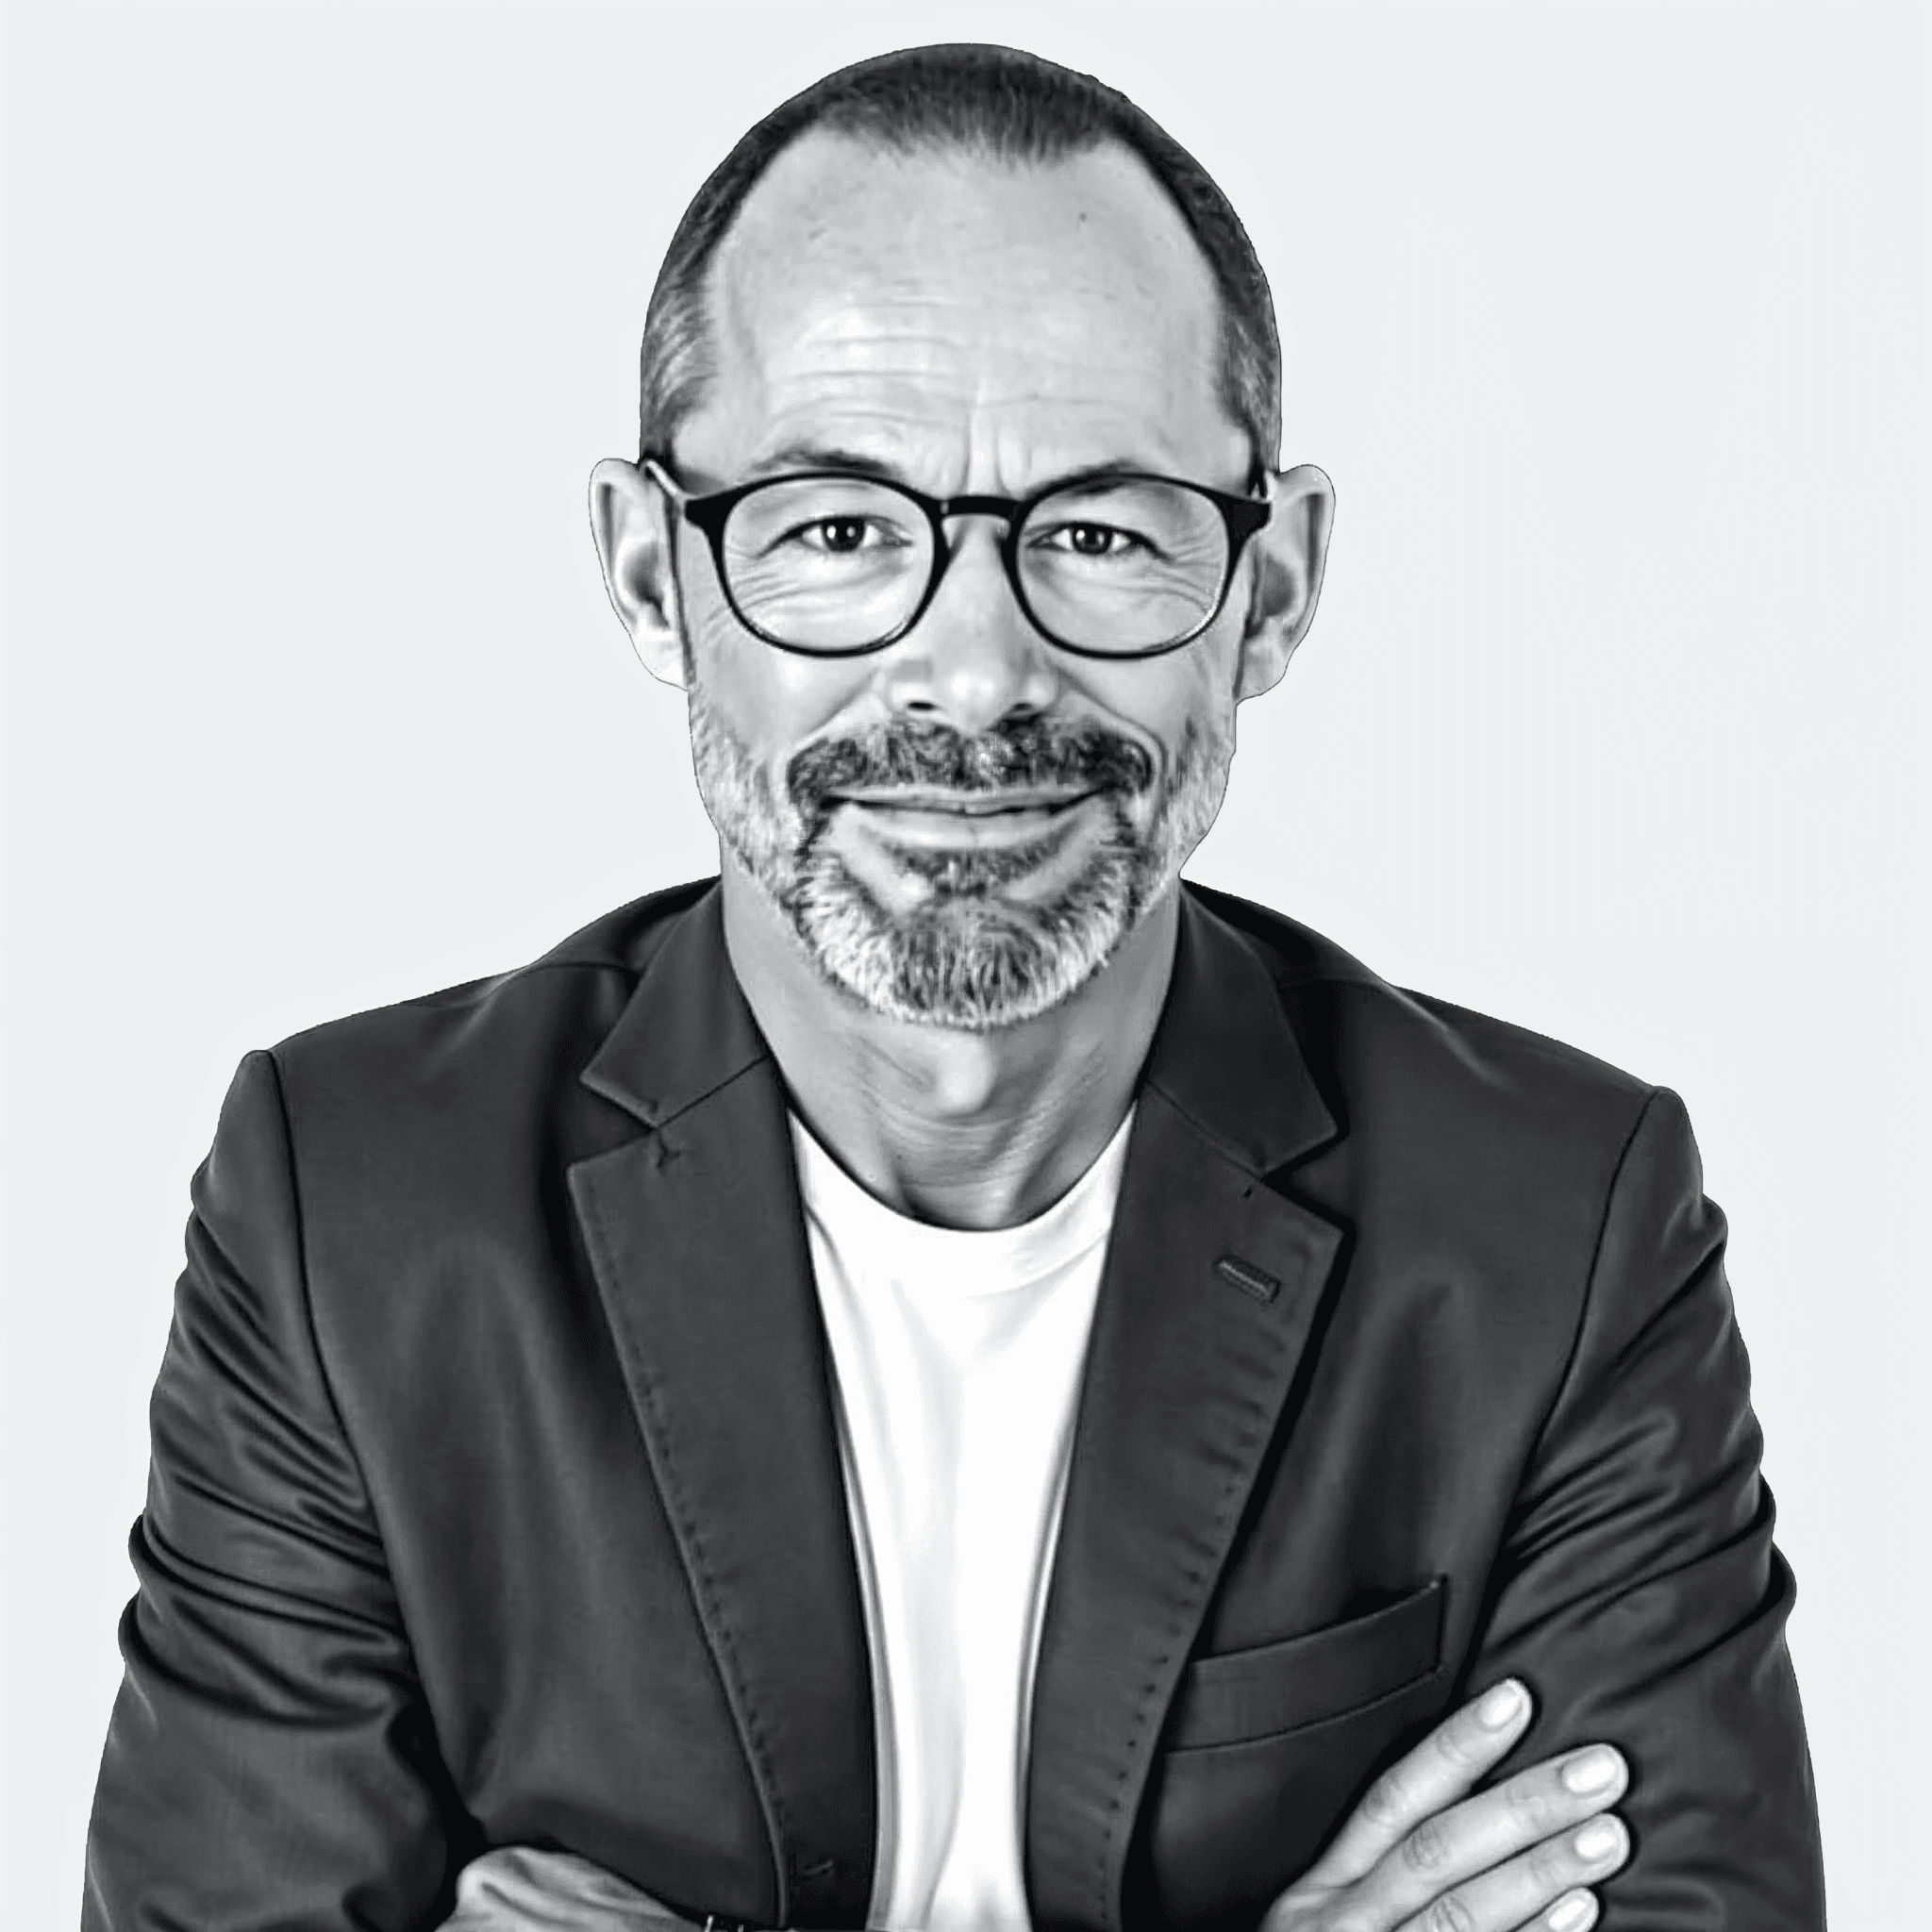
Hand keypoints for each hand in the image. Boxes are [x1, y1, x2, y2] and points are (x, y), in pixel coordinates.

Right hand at [1262, 1679, 1629, 1931]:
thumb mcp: (1326, 1924)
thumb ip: (1381, 1873)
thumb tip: (1475, 1797)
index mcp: (1322, 1892)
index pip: (1392, 1800)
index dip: (1454, 1748)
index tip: (1516, 1699)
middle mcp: (1343, 1926)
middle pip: (1436, 1851)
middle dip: (1522, 1804)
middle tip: (1601, 1767)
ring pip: (1460, 1916)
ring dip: (1539, 1872)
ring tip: (1610, 1835)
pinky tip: (1584, 1914)